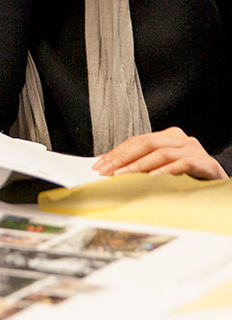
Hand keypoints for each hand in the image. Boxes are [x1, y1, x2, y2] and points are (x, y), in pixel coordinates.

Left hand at [92, 127, 227, 179]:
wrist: (222, 183)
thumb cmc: (190, 176)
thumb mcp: (164, 167)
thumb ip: (142, 164)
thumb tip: (109, 168)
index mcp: (167, 136)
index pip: (136, 141)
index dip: (116, 153)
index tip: (99, 165)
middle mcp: (180, 139)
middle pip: (145, 143)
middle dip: (122, 158)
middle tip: (106, 171)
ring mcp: (194, 150)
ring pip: (160, 153)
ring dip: (138, 166)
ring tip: (122, 175)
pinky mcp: (206, 163)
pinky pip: (182, 164)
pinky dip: (165, 171)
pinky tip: (152, 178)